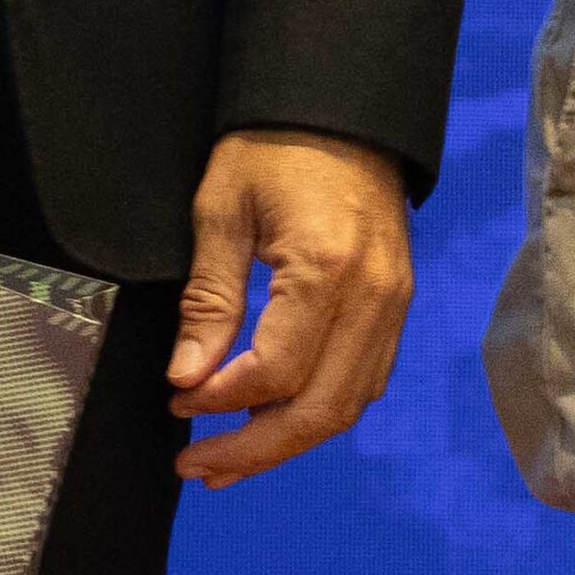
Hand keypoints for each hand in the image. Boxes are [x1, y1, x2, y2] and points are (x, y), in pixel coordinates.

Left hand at [169, 130, 413, 487]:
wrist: (341, 106)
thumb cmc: (273, 146)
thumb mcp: (221, 210)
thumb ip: (209, 300)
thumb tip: (187, 378)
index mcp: (326, 270)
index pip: (275, 371)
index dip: (221, 400)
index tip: (177, 401)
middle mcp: (372, 297)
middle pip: (320, 409)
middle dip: (255, 449)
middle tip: (197, 467)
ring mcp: (393, 303)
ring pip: (347, 405)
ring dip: (286, 441)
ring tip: (228, 461)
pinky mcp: (396, 303)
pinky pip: (364, 379)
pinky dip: (320, 410)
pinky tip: (273, 419)